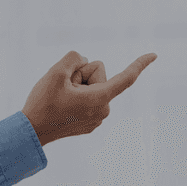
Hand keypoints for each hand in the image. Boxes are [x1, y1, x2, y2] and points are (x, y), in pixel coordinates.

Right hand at [21, 50, 157, 145]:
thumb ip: (75, 57)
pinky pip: (87, 98)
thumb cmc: (43, 103)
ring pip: (92, 86)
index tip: (154, 54)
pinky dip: (76, 96)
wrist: (31, 131)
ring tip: (61, 98)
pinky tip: (62, 105)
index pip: (126, 78)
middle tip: (63, 88)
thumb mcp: (56, 72)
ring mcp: (97, 118)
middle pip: (98, 75)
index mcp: (100, 98)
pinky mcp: (89, 122)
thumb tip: (84, 61)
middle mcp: (103, 110)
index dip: (140, 64)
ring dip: (77, 86)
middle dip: (81, 74)